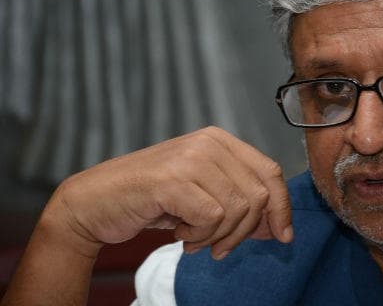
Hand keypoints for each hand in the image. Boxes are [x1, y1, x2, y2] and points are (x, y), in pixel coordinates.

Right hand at [46, 126, 292, 258]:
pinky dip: (198, 237)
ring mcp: (190, 158)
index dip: (281, 207)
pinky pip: (211, 218)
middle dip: (243, 232)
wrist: (95, 203)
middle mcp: (209, 142)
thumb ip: (241, 204)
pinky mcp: (173, 179)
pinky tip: (178, 233)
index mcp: (220, 140)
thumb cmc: (152, 200)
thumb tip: (281, 228)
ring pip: (237, 209)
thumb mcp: (204, 196)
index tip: (282, 236)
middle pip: (258, 195)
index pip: (270, 172)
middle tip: (217, 247)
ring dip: (216, 237)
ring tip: (192, 238)